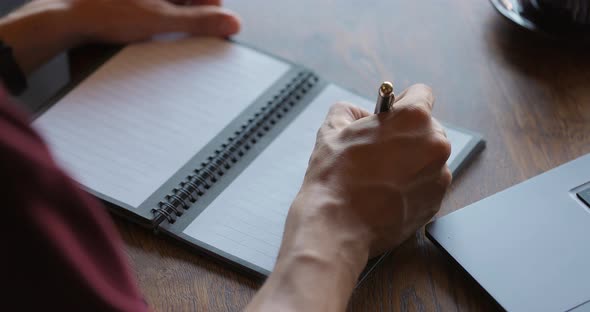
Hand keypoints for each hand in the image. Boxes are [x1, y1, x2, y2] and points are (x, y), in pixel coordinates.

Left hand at [64, 0, 240, 43]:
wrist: (67, 16)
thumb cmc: (105, 12)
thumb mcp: (161, 20)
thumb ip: (199, 22)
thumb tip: (230, 23)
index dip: (214, 9)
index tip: (216, 27)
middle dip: (194, 15)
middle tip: (188, 33)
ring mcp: (147, 0)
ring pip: (175, 4)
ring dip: (177, 19)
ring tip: (164, 32)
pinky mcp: (137, 4)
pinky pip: (159, 9)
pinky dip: (161, 19)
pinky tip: (151, 30)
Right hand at [247, 84, 451, 311]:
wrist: (337, 225)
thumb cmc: (334, 176)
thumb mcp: (332, 129)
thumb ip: (348, 111)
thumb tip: (356, 115)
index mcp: (414, 118)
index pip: (421, 93)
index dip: (402, 101)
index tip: (392, 114)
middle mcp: (435, 144)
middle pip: (428, 128)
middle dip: (407, 135)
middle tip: (379, 149)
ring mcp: (439, 176)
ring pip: (428, 159)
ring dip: (410, 162)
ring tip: (379, 176)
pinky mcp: (435, 203)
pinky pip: (427, 185)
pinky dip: (411, 187)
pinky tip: (385, 193)